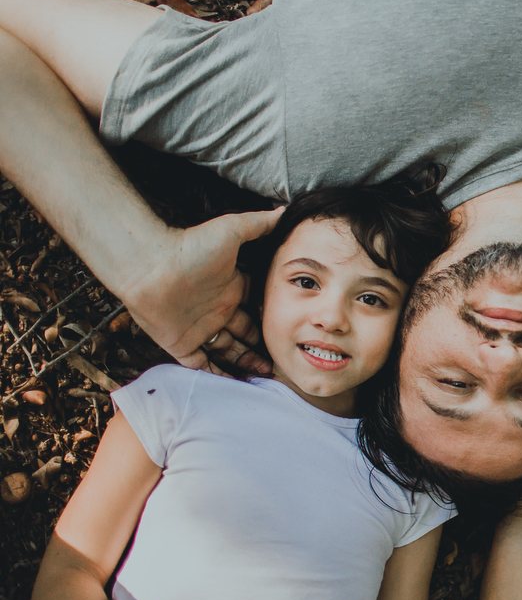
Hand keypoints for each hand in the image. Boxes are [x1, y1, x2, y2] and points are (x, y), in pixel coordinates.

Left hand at [122, 207, 283, 375]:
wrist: (149, 266)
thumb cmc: (190, 246)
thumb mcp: (232, 231)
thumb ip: (260, 223)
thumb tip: (285, 210)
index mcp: (232, 287)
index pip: (257, 307)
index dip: (274, 319)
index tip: (295, 331)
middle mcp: (218, 310)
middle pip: (246, 334)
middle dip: (265, 346)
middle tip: (287, 361)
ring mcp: (200, 329)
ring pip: (228, 352)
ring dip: (246, 364)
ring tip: (268, 377)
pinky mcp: (181, 345)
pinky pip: (202, 366)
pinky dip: (218, 377)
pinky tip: (237, 388)